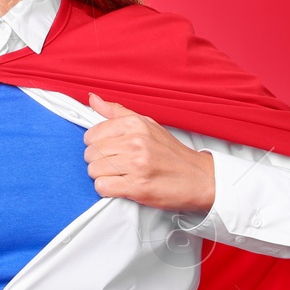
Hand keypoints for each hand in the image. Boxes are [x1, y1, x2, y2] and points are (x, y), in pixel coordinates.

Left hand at [84, 93, 215, 213]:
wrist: (199, 178)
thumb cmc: (173, 154)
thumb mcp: (148, 125)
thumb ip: (117, 112)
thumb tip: (93, 99)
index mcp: (135, 124)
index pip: (92, 134)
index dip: (96, 144)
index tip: (107, 149)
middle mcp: (135, 142)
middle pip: (91, 153)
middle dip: (98, 161)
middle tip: (114, 164)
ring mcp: (136, 165)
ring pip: (93, 170)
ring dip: (102, 176)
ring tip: (119, 175)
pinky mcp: (137, 187)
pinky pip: (102, 187)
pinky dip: (107, 189)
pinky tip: (119, 186)